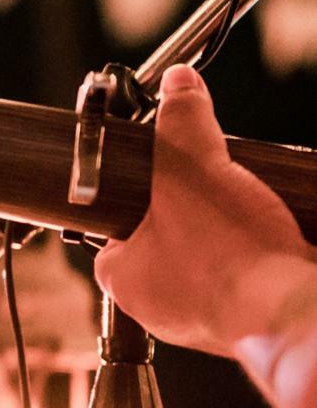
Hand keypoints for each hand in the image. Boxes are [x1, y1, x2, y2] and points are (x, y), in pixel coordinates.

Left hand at [93, 64, 313, 353]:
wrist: (297, 316)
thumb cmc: (229, 258)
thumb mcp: (192, 171)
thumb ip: (181, 124)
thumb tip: (178, 85)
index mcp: (126, 278)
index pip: (110, 231)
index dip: (131, 196)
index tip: (154, 174)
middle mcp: (162, 305)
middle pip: (166, 240)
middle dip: (192, 211)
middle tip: (210, 186)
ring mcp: (210, 317)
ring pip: (213, 261)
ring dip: (231, 233)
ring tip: (247, 206)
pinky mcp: (254, 322)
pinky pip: (251, 278)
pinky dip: (262, 255)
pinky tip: (274, 232)